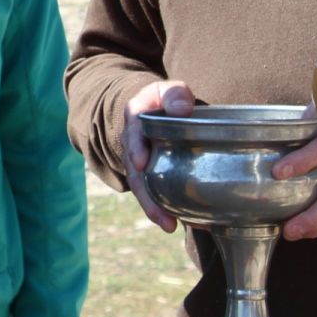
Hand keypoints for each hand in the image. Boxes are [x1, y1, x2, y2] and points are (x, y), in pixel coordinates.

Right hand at [122, 80, 193, 231]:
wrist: (154, 111)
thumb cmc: (163, 101)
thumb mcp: (166, 91)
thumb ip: (174, 95)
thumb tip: (183, 109)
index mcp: (135, 122)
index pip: (132, 136)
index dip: (135, 149)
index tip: (140, 163)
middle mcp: (134, 147)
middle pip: (135, 173)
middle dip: (145, 195)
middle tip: (160, 215)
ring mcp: (141, 165)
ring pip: (144, 189)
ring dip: (155, 208)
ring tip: (170, 226)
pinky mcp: (153, 176)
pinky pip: (157, 194)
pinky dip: (168, 209)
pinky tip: (184, 223)